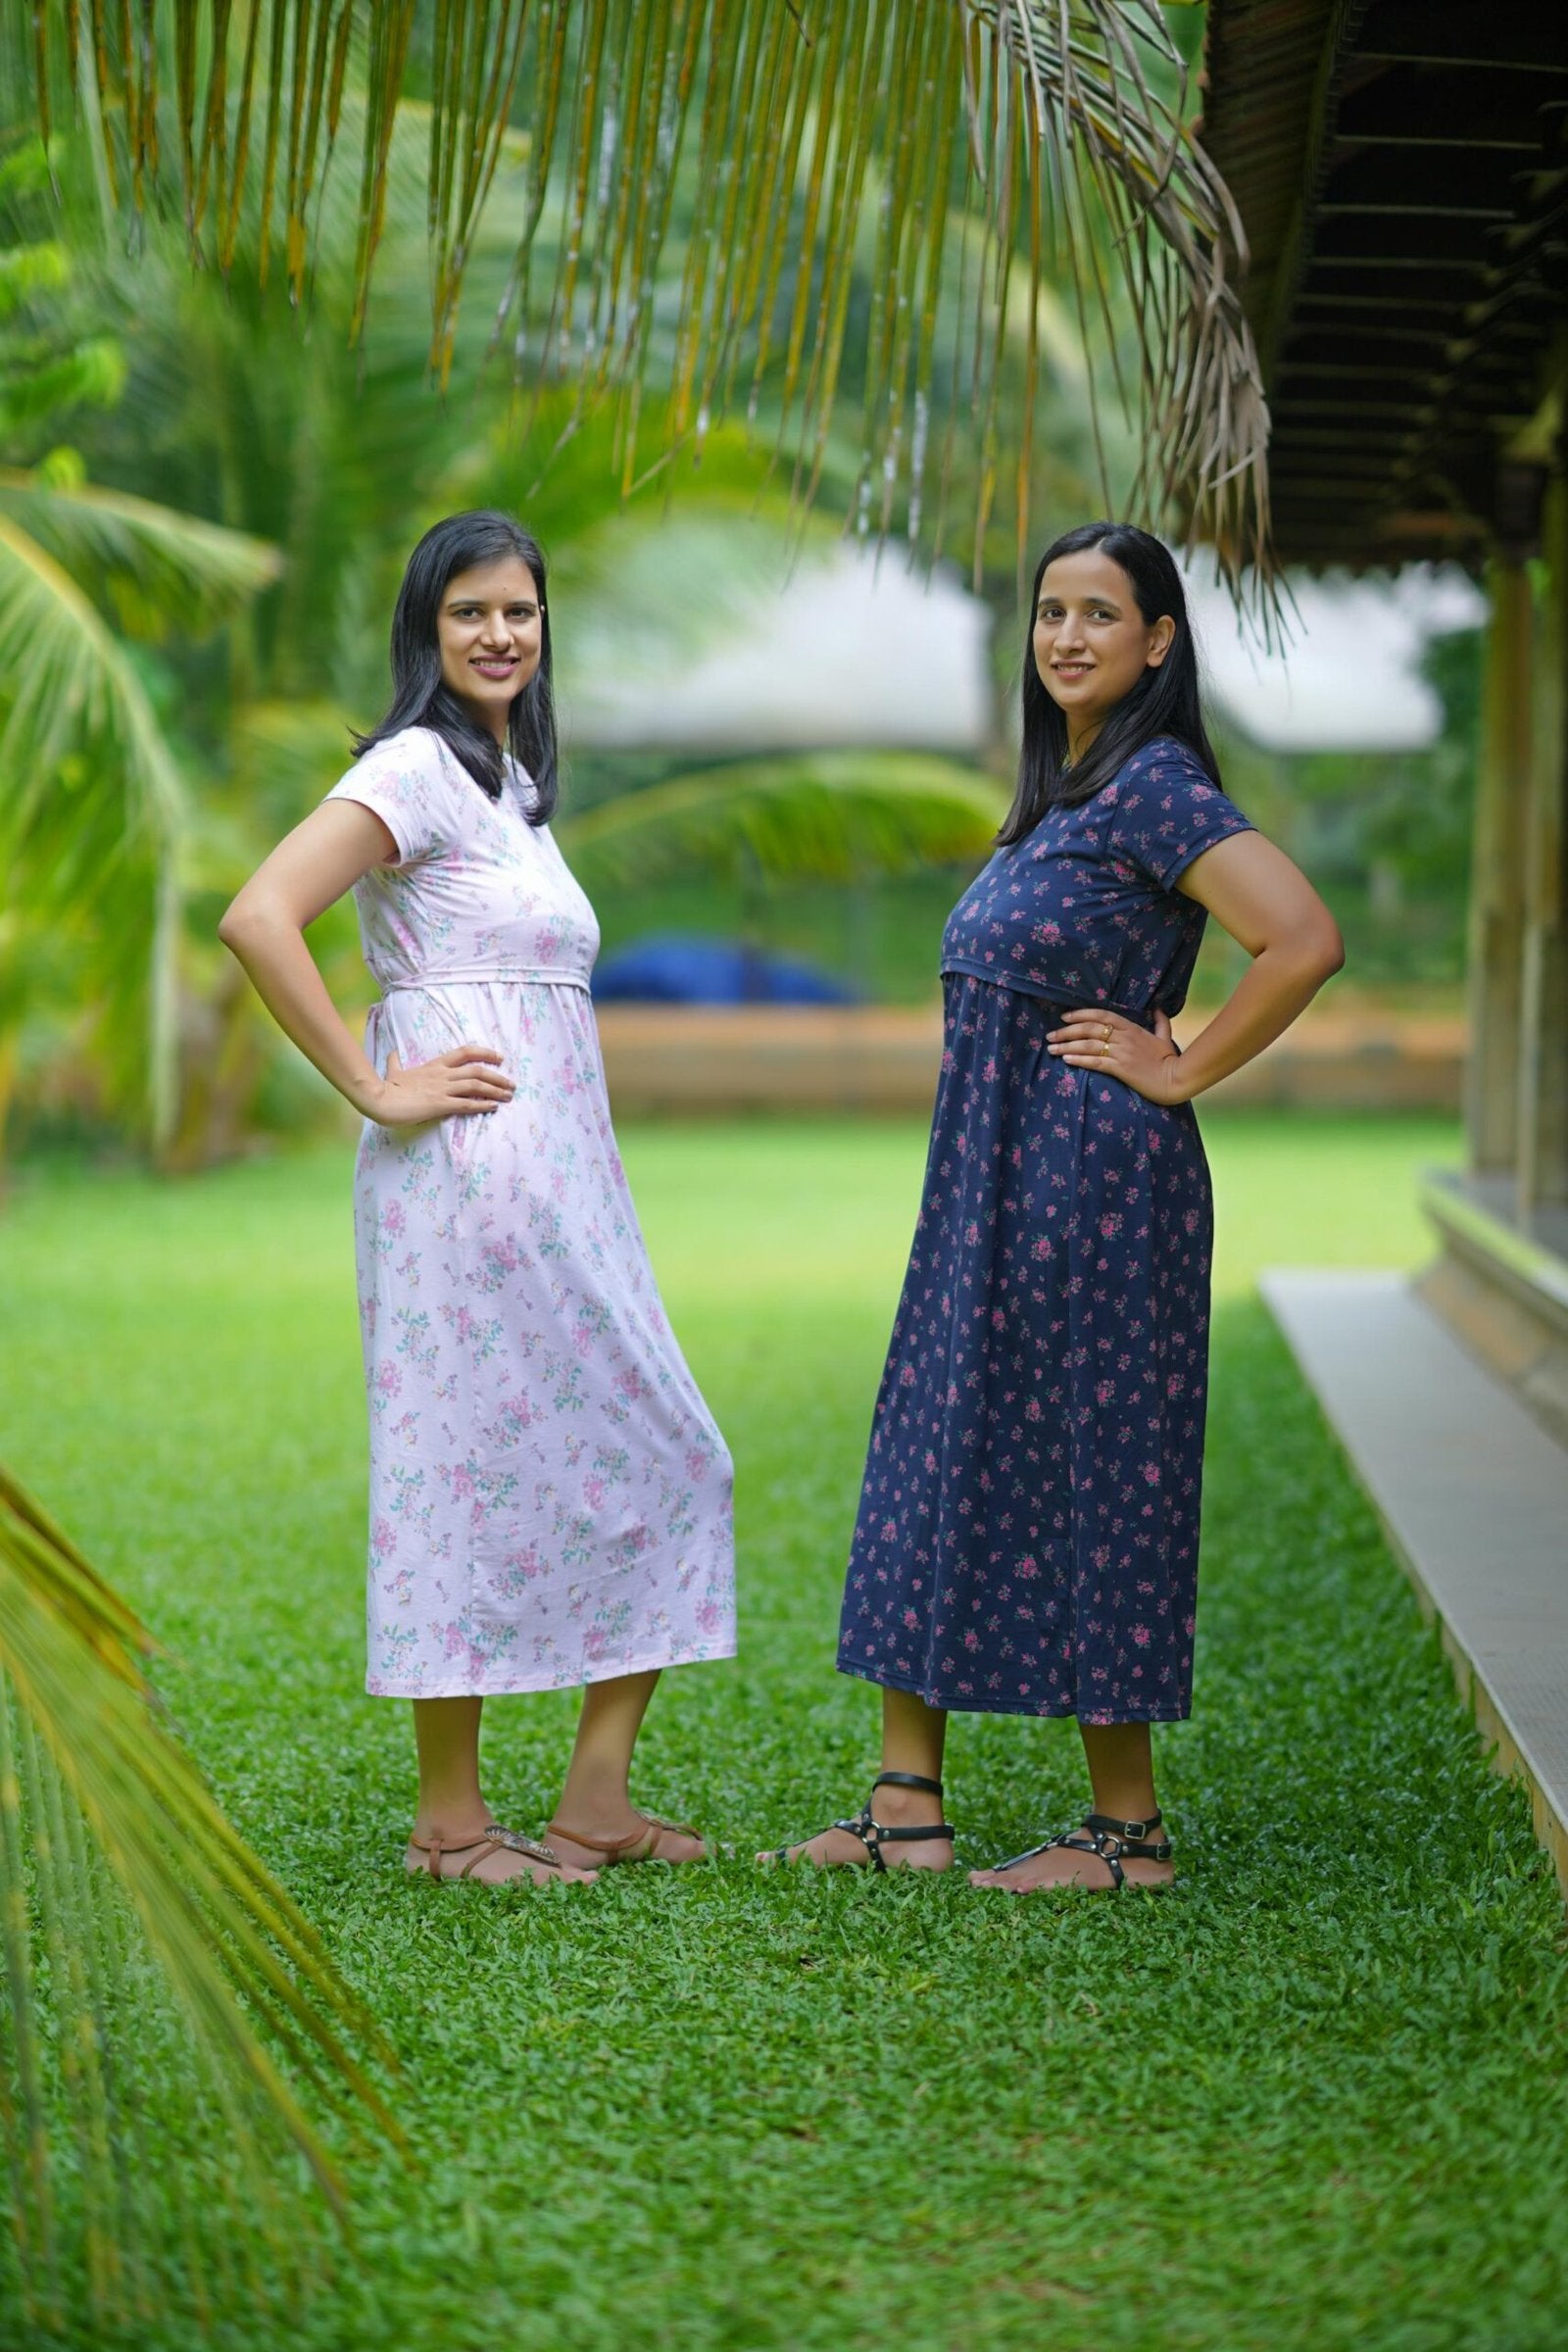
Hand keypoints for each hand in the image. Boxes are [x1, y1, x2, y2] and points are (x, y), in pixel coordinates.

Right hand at [365, 1045, 514, 1125]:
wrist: (378, 1099)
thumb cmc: (386, 1087)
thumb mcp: (393, 1070)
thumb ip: (395, 1062)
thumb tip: (392, 1052)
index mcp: (435, 1065)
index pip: (465, 1052)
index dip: (485, 1053)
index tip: (499, 1058)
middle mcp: (442, 1075)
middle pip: (477, 1070)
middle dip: (498, 1076)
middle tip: (511, 1084)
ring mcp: (442, 1089)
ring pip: (476, 1086)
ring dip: (496, 1090)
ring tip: (509, 1096)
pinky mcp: (439, 1104)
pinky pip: (467, 1104)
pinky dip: (483, 1105)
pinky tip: (494, 1107)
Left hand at [1047, 1006, 1185, 1103]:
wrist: (1177, 1078)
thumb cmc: (1170, 1060)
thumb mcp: (1165, 1037)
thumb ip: (1161, 1022)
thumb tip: (1158, 1009)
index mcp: (1132, 1028)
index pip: (1102, 1015)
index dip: (1081, 1014)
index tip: (1065, 1017)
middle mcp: (1124, 1038)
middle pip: (1090, 1029)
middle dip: (1067, 1031)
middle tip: (1050, 1035)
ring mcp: (1122, 1053)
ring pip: (1089, 1045)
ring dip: (1067, 1046)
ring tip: (1051, 1049)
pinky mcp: (1121, 1069)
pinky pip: (1096, 1062)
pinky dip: (1079, 1060)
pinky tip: (1066, 1060)